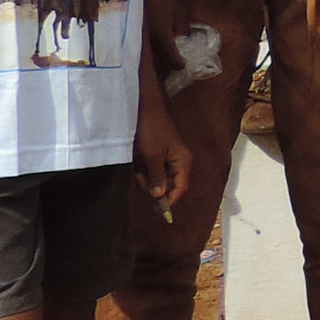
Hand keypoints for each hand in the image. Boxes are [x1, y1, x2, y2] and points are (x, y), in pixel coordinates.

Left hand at [132, 97, 191, 216]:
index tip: (156, 210)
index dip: (170, 200)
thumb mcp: (152, 155)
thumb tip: (160, 197)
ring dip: (144, 177)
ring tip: (137, 165)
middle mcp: (177, 162)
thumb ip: (157, 177)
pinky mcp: (155, 157)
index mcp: (183, 161)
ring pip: (156, 180)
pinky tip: (137, 160)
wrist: (142, 109)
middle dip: (152, 185)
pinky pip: (149, 172)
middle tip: (140, 176)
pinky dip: (141, 170)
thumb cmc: (151, 129)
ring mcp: (166, 160)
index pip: (181, 188)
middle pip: (168, 186)